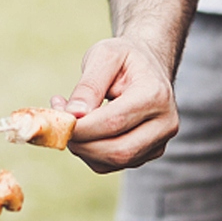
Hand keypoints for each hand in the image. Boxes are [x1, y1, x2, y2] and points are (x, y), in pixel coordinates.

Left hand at [53, 35, 177, 171]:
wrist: (150, 65)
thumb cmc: (125, 58)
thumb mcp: (105, 56)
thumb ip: (88, 85)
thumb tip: (73, 116)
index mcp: (156, 95)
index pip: (114, 122)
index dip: (82, 127)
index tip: (57, 118)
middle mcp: (164, 124)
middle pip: (117, 150)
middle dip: (81, 143)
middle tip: (59, 124)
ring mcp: (159, 142)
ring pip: (113, 162)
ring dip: (83, 148)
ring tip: (71, 121)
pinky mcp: (148, 153)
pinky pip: (112, 165)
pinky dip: (90, 152)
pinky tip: (84, 130)